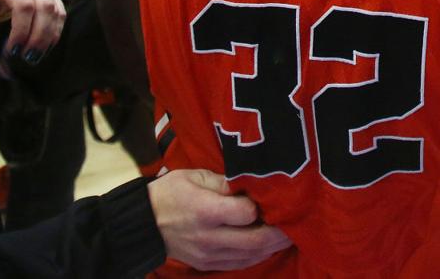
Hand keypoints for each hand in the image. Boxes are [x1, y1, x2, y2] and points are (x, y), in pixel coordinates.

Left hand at [0, 0, 65, 71]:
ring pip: (56, 11)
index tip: (13, 50)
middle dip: (39, 35)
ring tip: (36, 55)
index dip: (22, 29)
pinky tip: (45, 46)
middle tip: (28, 57)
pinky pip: (60, 13)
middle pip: (45, 7)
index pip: (24, 5)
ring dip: (49, 36)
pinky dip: (55, 32)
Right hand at [148, 169, 292, 270]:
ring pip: (250, 256)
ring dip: (272, 247)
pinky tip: (269, 246)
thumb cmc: (171, 193)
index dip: (261, 206)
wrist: (143, 224)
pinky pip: (239, 264)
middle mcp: (209, 237)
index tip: (270, 197)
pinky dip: (257, 255)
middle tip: (296, 223)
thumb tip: (252, 183)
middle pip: (254, 241)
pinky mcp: (207, 264)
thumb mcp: (195, 176)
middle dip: (280, 233)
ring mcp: (208, 254)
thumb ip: (225, 181)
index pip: (246, 213)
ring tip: (289, 234)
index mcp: (206, 211)